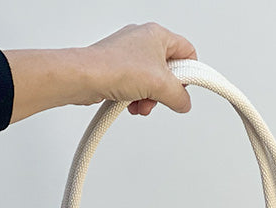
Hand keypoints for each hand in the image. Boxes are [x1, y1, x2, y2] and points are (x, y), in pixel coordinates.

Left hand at [83, 22, 197, 115]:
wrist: (85, 78)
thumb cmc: (115, 68)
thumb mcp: (160, 85)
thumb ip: (179, 96)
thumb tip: (184, 103)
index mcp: (157, 34)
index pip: (187, 51)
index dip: (190, 72)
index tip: (186, 89)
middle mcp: (143, 40)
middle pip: (168, 71)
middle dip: (164, 91)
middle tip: (159, 98)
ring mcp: (128, 54)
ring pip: (151, 81)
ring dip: (149, 98)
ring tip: (141, 104)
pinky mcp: (117, 68)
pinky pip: (135, 85)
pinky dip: (136, 98)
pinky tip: (130, 104)